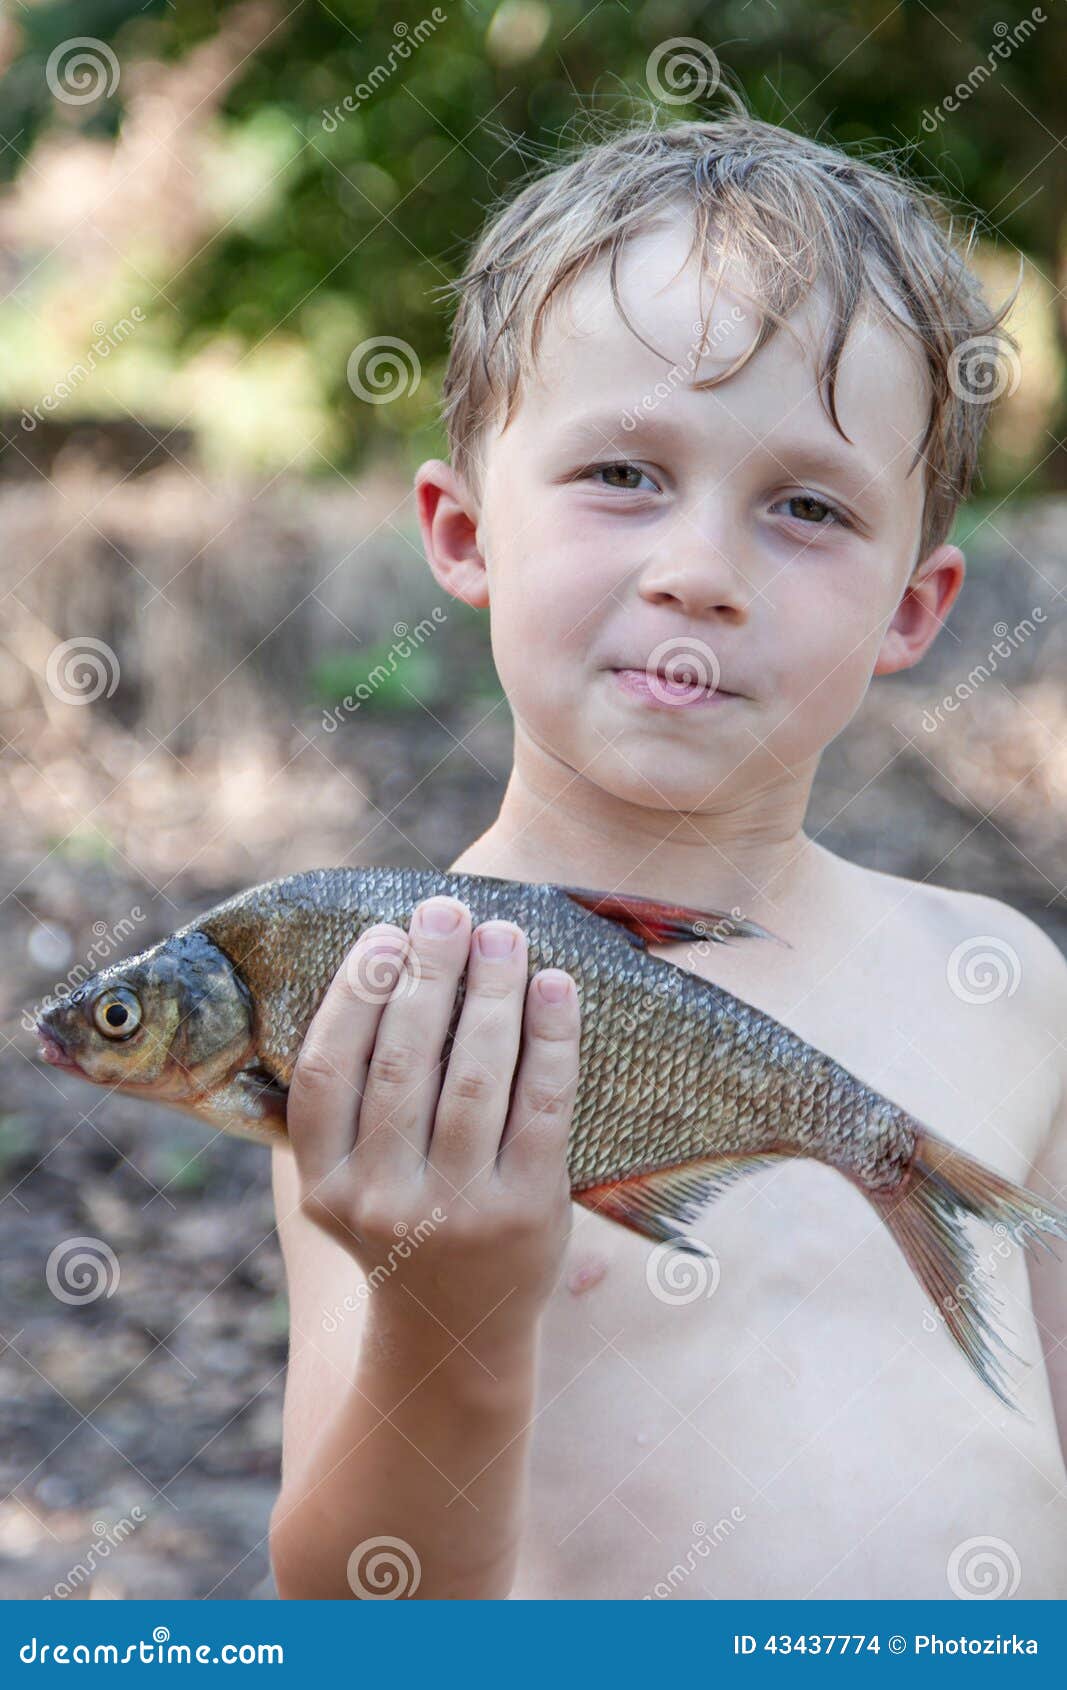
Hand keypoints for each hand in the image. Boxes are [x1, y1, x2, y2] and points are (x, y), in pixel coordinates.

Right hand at [287, 895, 579, 1354]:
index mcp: (326, 1186)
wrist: (457, 1336)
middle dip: (429, 971)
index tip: (382, 935)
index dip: (355, 995)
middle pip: (405, 1061)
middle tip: (447, 909)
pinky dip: (551, 1036)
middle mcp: (384, 1200)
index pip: (328, 1072)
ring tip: (502, 933)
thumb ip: (339, 1104)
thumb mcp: (346, 1184)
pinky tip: (555, 986)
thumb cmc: (400, 1227)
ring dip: (492, 990)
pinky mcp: (528, 1211)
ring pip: (475, 1074)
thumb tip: (365, 972)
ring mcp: (459, 1210)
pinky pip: (541, 1104)